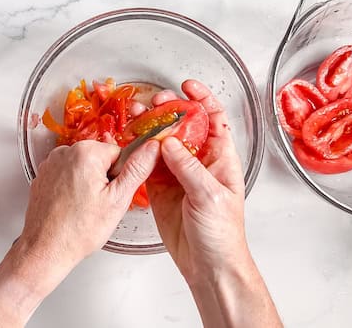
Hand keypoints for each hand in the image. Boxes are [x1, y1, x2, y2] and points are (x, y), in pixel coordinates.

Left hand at [0, 139, 159, 327]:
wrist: (45, 249)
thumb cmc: (78, 230)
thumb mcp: (118, 200)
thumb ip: (137, 169)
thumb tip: (152, 148)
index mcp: (86, 152)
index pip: (118, 153)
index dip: (120, 176)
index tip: (111, 194)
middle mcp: (65, 152)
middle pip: (100, 159)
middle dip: (104, 179)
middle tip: (98, 204)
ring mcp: (51, 164)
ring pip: (84, 168)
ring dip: (88, 184)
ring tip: (84, 208)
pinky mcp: (43, 176)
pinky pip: (67, 176)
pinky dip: (72, 189)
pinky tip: (71, 207)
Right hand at [147, 80, 248, 283]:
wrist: (208, 265)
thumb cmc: (223, 233)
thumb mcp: (210, 195)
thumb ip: (188, 167)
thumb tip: (168, 142)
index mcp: (220, 158)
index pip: (213, 119)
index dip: (201, 99)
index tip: (186, 86)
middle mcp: (198, 161)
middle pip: (182, 126)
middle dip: (168, 110)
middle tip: (154, 102)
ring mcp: (177, 174)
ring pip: (161, 143)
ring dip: (149, 128)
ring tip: (135, 116)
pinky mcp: (160, 188)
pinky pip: (146, 165)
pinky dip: (137, 152)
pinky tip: (128, 142)